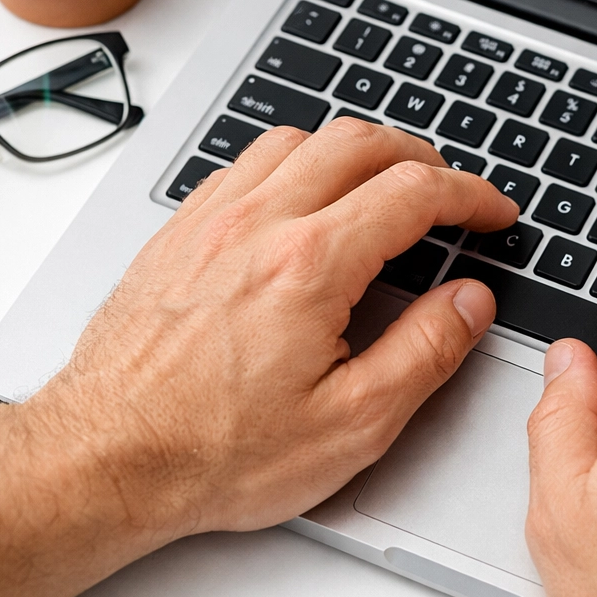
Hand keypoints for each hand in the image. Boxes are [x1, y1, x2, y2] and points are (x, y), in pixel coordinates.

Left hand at [45, 118, 517, 538]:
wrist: (105, 457)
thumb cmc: (214, 451)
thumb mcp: (351, 424)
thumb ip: (425, 352)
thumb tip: (469, 302)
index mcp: (310, 265)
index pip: (413, 193)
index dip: (469, 194)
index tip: (491, 211)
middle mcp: (258, 224)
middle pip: (359, 143)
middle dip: (421, 156)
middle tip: (448, 190)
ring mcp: (212, 221)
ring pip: (299, 140)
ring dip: (355, 150)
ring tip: (381, 183)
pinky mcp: (180, 232)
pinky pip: (244, 162)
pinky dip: (292, 162)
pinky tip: (300, 196)